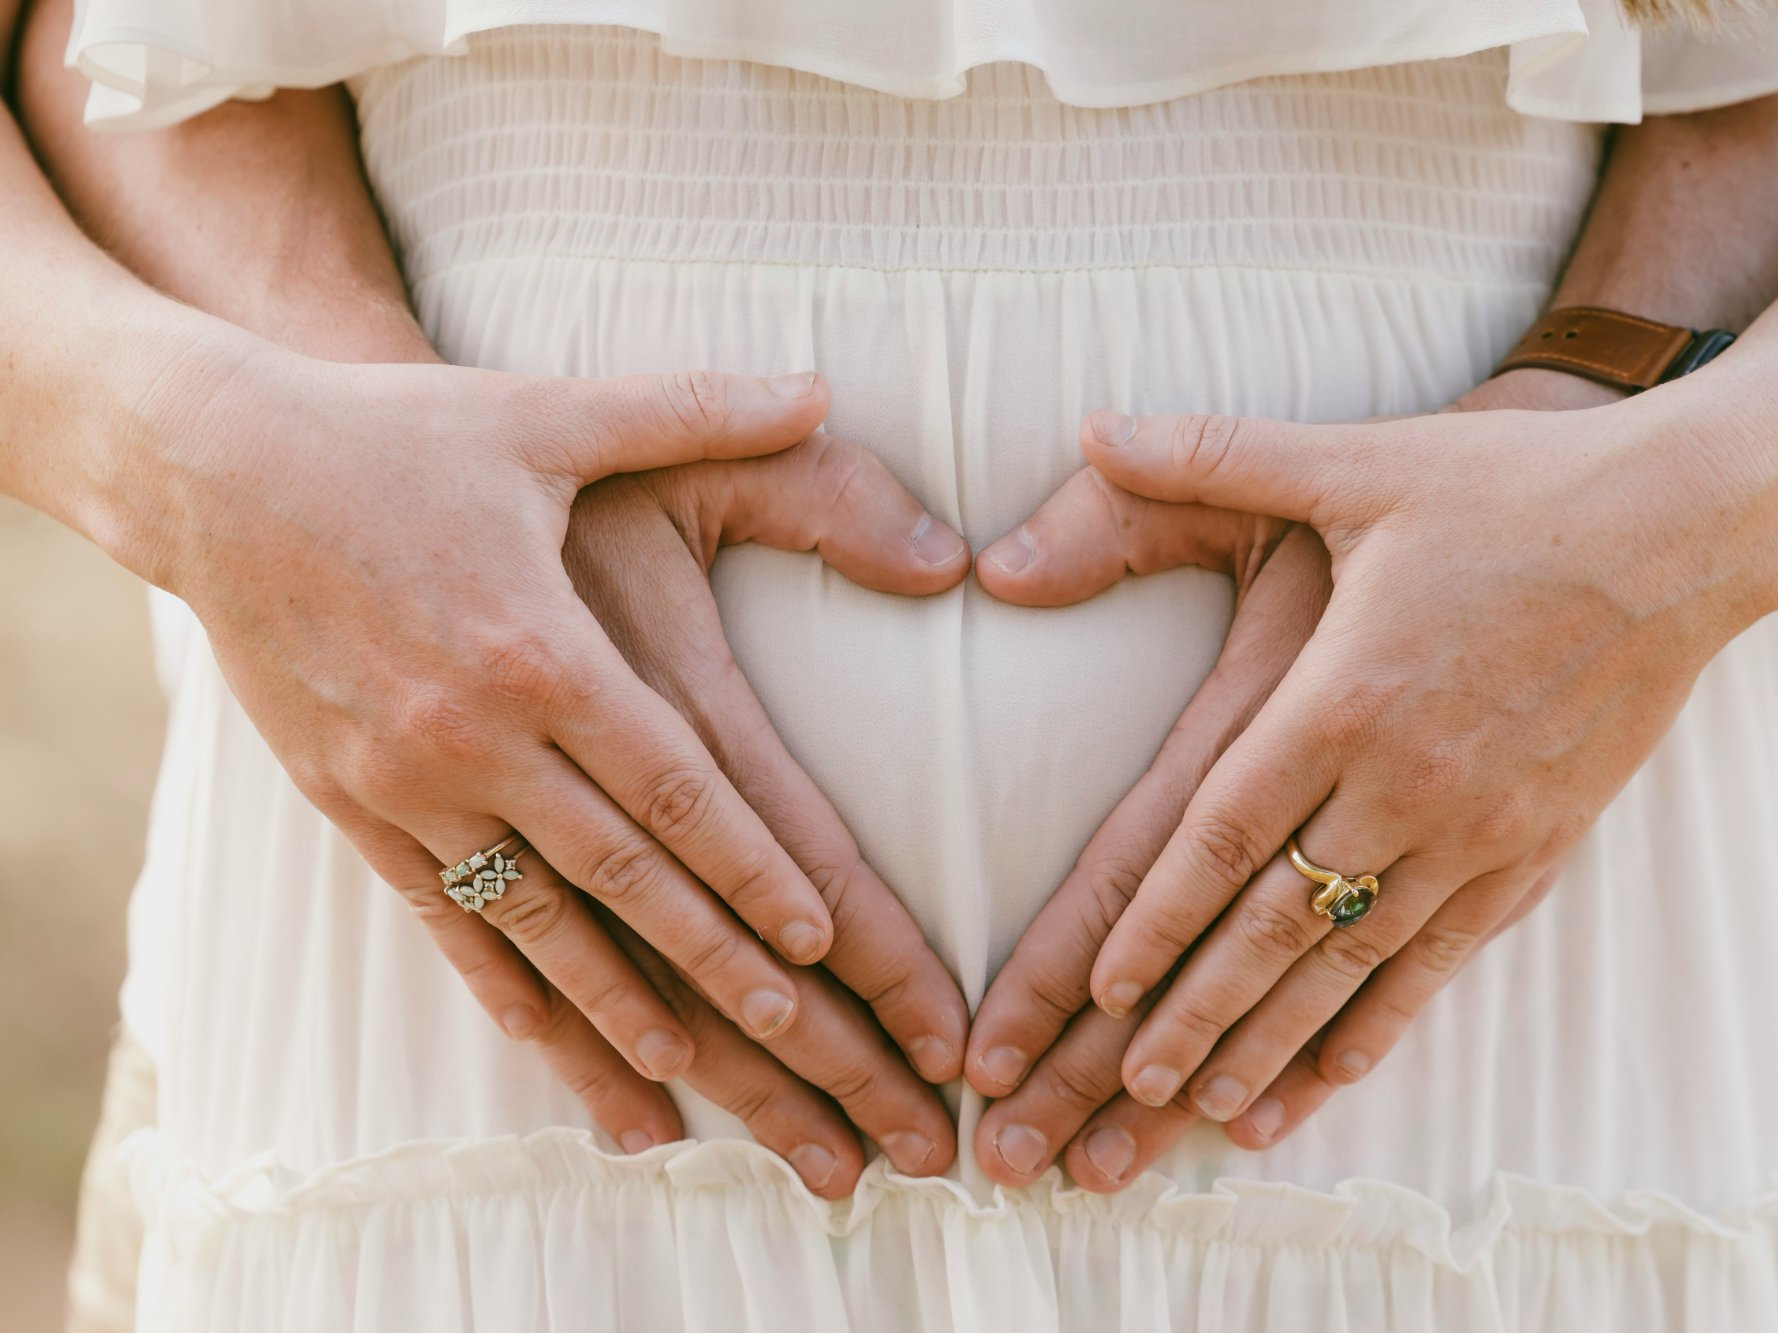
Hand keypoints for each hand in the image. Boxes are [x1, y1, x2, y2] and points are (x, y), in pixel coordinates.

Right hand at [114, 330, 968, 1154]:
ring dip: (619, 1013)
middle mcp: (475, 734)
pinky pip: (444, 921)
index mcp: (542, 648)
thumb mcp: (550, 412)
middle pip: (623, 877)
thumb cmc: (400, 435)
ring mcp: (407, 782)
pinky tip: (557, 1050)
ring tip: (691, 1092)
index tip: (826, 943)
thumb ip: (696, 408)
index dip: (751, 868)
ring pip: (536, 923)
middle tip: (807, 1049)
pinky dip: (508, 993)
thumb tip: (821, 384)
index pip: (673, 786)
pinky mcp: (352, 805)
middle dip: (721, 969)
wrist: (215, 469)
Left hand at [963, 373, 1637, 1189]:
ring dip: (1274, 1040)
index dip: (1158, 919)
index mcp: (1345, 694)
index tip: (1100, 989)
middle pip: (1280, 923)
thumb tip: (1090, 424)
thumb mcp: (1356, 462)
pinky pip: (1446, 960)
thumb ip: (1213, 456)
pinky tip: (1332, 1076)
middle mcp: (1408, 779)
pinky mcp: (1540, 845)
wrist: (1688, 523)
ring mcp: (1481, 826)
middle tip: (1124, 1086)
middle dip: (1196, 1009)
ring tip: (1204, 1108)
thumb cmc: (1512, 488)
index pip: (1226, 834)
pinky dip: (1381, 1025)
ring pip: (1356, 962)